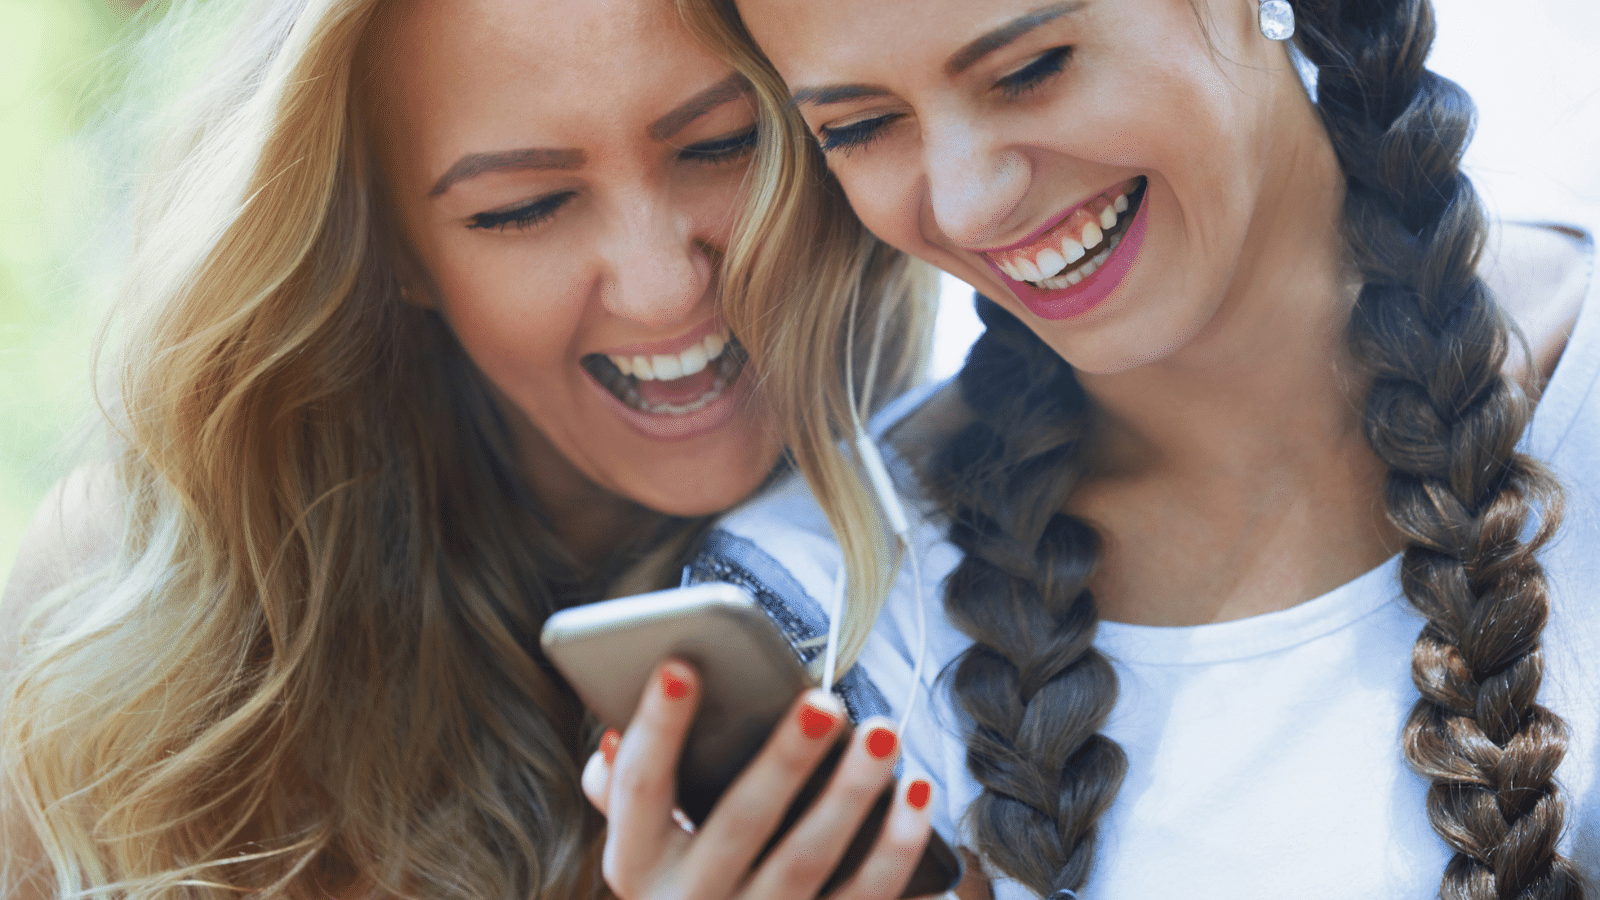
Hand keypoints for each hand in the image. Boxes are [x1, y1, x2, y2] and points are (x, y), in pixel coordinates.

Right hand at [583, 659, 936, 899]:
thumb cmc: (684, 872)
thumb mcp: (642, 841)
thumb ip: (626, 788)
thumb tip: (617, 733)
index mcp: (636, 861)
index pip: (640, 787)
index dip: (658, 728)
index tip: (680, 667)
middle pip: (739, 823)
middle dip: (784, 761)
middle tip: (824, 703)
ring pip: (806, 860)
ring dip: (850, 794)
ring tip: (883, 734)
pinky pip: (862, 897)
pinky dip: (896, 846)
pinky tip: (917, 789)